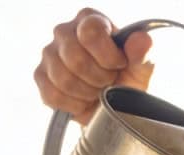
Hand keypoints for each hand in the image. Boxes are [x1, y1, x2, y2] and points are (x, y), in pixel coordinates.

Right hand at [34, 8, 153, 123]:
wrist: (113, 105)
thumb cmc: (127, 79)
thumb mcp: (141, 68)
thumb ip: (142, 54)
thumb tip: (142, 40)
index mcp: (90, 20)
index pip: (90, 32)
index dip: (107, 56)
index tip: (120, 65)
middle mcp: (65, 31)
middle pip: (75, 58)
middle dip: (99, 78)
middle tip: (109, 82)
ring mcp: (49, 53)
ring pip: (63, 79)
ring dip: (87, 93)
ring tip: (98, 91)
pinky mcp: (40, 76)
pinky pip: (53, 94)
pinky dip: (74, 104)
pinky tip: (84, 100)